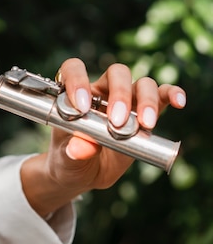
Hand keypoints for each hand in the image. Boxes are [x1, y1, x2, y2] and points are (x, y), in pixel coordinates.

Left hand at [21, 58, 185, 217]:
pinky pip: (162, 96)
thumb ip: (73, 151)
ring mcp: (126, 101)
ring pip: (142, 83)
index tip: (82, 107)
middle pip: (116, 73)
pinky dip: (171, 94)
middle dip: (120, 94)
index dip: (78, 80)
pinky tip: (178, 102)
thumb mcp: (66, 158)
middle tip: (117, 122)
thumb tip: (82, 148)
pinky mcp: (145, 115)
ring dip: (146, 100)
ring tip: (145, 125)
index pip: (74, 69)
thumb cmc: (68, 159)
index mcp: (74, 94)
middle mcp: (102, 91)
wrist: (83, 174)